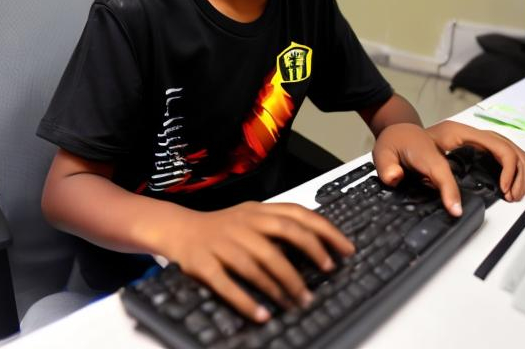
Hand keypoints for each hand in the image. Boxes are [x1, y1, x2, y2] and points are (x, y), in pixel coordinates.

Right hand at [162, 201, 353, 322]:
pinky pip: (227, 284)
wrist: (180, 229)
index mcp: (258, 211)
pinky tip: (263, 315)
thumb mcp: (252, 218)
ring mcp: (223, 242)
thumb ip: (279, 227)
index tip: (344, 250)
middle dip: (310, 252)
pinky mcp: (204, 264)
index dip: (324, 231)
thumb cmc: (223, 227)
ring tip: (300, 302)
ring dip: (283, 284)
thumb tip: (317, 245)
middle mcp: (243, 223)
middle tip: (328, 271)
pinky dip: (246, 301)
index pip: (297, 214)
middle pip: (283, 232)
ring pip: (258, 262)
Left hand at [372, 121, 524, 216]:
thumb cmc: (397, 142)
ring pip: (511, 147)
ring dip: (521, 170)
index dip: (455, 188)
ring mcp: (475, 137)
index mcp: (446, 135)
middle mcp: (466, 132)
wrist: (401, 132)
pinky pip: (508, 151)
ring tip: (514, 194)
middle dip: (513, 172)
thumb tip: (396, 178)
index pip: (464, 159)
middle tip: (509, 196)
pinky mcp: (479, 145)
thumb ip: (388, 166)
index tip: (458, 210)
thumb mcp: (385, 153)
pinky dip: (518, 167)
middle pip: (503, 146)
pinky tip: (514, 185)